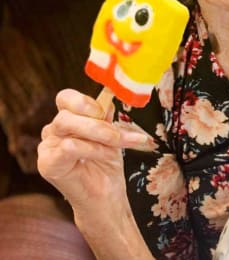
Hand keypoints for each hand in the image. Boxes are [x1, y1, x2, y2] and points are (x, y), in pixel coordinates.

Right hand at [37, 88, 147, 211]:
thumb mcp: (110, 134)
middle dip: (97, 120)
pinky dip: (92, 148)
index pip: (66, 98)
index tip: (105, 111)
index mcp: (67, 120)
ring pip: (67, 124)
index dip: (85, 101)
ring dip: (99, 133)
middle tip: (116, 133)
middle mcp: (53, 131)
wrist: (106, 197)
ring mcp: (47, 147)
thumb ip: (105, 116)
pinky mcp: (47, 164)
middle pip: (67, 112)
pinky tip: (105, 155)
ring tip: (117, 144)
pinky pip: (69, 146)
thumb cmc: (106, 165)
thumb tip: (109, 96)